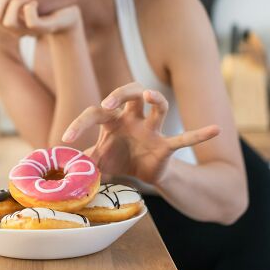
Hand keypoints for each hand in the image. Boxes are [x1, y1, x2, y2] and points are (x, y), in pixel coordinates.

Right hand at [0, 0, 81, 35]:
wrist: (66, 17)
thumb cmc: (43, 6)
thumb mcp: (22, 0)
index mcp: (6, 22)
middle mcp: (14, 29)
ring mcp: (28, 31)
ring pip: (7, 22)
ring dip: (16, 4)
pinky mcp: (44, 29)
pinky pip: (31, 22)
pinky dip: (31, 8)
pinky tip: (35, 3)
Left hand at [62, 82, 219, 184]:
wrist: (142, 176)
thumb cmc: (116, 160)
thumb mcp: (95, 162)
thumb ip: (78, 162)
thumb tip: (53, 166)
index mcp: (112, 121)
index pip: (94, 113)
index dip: (79, 125)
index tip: (65, 140)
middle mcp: (132, 118)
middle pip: (127, 92)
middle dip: (117, 94)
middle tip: (106, 107)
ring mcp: (151, 129)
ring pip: (157, 105)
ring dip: (155, 99)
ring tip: (151, 97)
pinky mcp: (167, 144)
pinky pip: (185, 138)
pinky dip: (200, 134)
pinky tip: (215, 130)